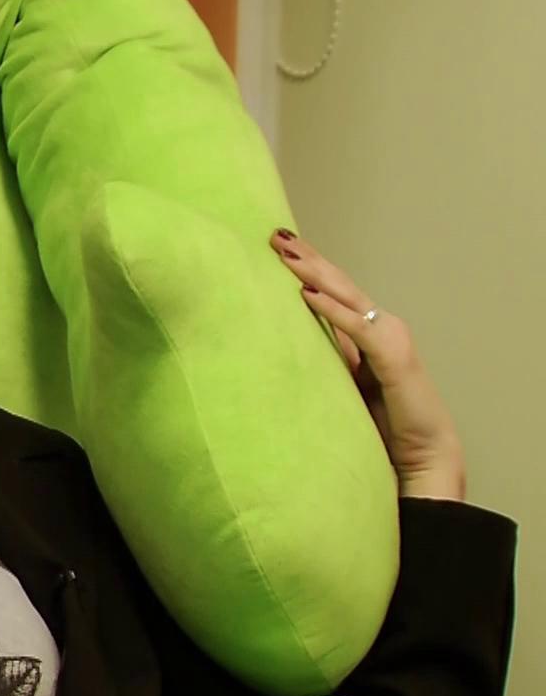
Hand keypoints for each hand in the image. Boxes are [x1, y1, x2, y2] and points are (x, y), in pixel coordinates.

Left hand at [270, 228, 466, 499]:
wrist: (419, 459)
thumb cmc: (381, 424)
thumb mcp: (344, 382)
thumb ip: (328, 356)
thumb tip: (291, 337)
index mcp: (367, 333)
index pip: (333, 290)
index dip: (309, 267)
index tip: (277, 245)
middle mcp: (381, 328)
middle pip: (339, 285)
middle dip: (308, 259)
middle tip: (275, 236)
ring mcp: (391, 340)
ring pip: (349, 298)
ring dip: (316, 274)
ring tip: (286, 255)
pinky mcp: (395, 360)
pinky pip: (359, 329)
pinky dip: (332, 311)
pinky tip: (308, 296)